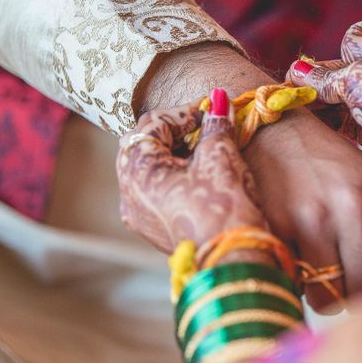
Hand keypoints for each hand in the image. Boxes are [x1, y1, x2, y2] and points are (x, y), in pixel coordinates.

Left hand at [115, 89, 265, 251]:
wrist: (234, 261)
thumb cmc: (223, 207)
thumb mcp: (220, 157)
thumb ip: (216, 125)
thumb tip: (220, 101)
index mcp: (136, 170)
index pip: (152, 124)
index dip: (184, 113)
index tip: (211, 111)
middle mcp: (128, 193)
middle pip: (143, 145)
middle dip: (174, 132)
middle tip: (205, 127)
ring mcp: (138, 214)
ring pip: (148, 168)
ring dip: (173, 153)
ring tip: (205, 150)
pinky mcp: (153, 229)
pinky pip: (154, 190)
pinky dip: (173, 175)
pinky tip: (200, 175)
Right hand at [243, 111, 361, 310]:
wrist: (279, 135)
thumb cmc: (336, 172)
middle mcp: (359, 207)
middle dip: (359, 297)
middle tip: (346, 282)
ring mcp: (318, 217)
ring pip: (332, 297)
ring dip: (325, 294)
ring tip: (320, 270)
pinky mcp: (281, 224)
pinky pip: (296, 284)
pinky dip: (297, 281)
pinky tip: (297, 256)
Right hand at [285, 22, 361, 182]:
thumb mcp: (359, 79)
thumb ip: (325, 76)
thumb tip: (295, 73)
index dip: (351, 46)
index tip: (358, 60)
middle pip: (346, 67)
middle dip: (323, 77)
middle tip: (295, 85)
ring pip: (343, 95)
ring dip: (321, 99)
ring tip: (297, 104)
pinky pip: (344, 119)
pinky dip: (327, 119)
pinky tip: (308, 120)